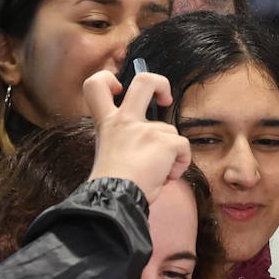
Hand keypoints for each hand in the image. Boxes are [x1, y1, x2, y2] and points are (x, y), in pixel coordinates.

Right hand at [85, 70, 190, 204]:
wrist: (114, 199)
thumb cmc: (112, 186)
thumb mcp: (110, 154)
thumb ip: (125, 140)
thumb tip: (150, 147)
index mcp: (107, 124)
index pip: (95, 86)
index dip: (107, 79)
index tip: (119, 88)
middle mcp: (124, 120)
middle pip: (144, 81)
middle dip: (160, 82)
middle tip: (165, 98)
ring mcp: (145, 129)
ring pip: (171, 131)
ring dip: (170, 152)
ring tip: (157, 172)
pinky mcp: (165, 142)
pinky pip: (183, 147)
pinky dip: (180, 162)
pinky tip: (167, 176)